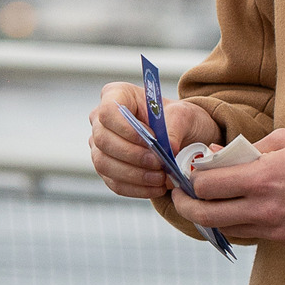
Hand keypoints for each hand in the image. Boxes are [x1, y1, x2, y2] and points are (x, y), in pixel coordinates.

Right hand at [88, 82, 220, 200]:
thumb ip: (174, 126)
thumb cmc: (179, 120)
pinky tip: (156, 187)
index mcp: (117, 95)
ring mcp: (100, 146)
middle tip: (159, 163)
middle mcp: (101, 120)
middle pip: (103, 140)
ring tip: (161, 177)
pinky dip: (136, 188)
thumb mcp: (184, 114)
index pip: (108, 111)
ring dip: (135, 175)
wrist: (184, 138)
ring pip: (104, 164)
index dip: (126, 128)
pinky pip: (114, 182)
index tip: (152, 140)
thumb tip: (169, 148)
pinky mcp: (107, 169)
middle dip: (133, 155)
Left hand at [169, 129, 284, 243]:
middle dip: (185, 206)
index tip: (185, 174)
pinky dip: (235, 223)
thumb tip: (215, 155)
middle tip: (179, 196)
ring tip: (204, 202)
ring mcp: (275, 227)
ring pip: (225, 229)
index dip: (190, 180)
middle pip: (207, 215)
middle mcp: (264, 207)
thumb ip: (246, 150)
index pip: (206, 186)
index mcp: (262, 178)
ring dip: (209, 217)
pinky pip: (249, 234)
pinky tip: (234, 210)